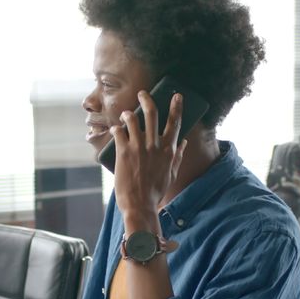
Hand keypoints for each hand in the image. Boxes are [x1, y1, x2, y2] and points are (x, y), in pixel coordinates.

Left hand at [110, 91, 187, 226]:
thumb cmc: (156, 191)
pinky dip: (116, 128)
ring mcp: (139, 147)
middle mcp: (155, 145)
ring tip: (125, 114)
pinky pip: (119, 132)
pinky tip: (114, 129)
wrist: (140, 204)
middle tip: (142, 94)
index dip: (177, 107)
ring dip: (128, 114)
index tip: (177, 96)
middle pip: (153, 113)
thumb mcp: (172, 173)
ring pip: (133, 119)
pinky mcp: (124, 152)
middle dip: (147, 100)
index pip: (175, 122)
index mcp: (169, 150)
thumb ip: (178, 156)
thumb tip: (184, 143)